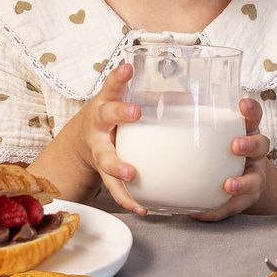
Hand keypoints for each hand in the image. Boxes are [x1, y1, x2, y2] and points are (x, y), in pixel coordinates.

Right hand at [75, 63, 147, 214]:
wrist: (83, 142)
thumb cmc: (114, 118)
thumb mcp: (127, 103)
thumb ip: (156, 101)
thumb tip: (193, 101)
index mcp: (106, 103)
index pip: (111, 86)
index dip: (118, 77)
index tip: (128, 68)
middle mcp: (99, 125)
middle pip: (105, 116)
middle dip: (120, 113)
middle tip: (136, 112)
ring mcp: (98, 150)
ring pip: (104, 158)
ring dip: (117, 165)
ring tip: (130, 173)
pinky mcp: (102, 172)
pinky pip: (114, 188)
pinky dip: (127, 199)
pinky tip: (141, 208)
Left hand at [190, 96, 270, 221]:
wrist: (235, 181)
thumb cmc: (212, 149)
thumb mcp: (205, 131)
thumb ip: (183, 116)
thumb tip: (150, 100)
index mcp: (244, 131)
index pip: (253, 116)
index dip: (251, 109)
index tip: (242, 105)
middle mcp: (254, 153)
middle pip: (262, 144)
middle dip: (251, 144)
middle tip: (235, 145)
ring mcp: (253, 176)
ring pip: (256, 180)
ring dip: (243, 183)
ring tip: (228, 185)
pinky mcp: (244, 199)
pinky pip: (233, 207)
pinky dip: (217, 210)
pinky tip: (199, 213)